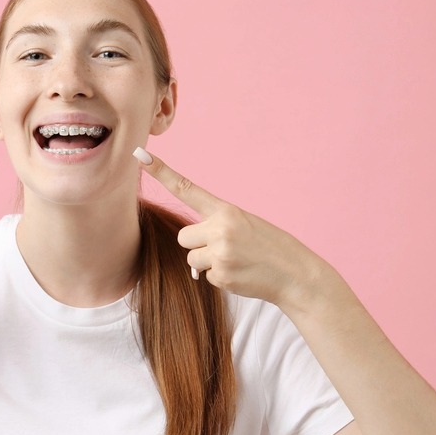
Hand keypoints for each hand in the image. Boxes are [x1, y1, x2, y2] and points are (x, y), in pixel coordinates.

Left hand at [134, 147, 322, 307]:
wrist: (295, 274)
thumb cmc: (269, 247)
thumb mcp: (246, 224)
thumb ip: (216, 227)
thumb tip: (190, 249)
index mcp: (226, 210)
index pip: (187, 188)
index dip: (162, 173)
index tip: (140, 156)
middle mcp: (221, 228)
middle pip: (184, 237)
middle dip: (197, 245)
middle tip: (226, 248)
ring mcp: (220, 253)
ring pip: (192, 260)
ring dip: (208, 263)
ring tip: (236, 261)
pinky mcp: (221, 276)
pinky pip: (205, 277)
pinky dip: (220, 278)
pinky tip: (241, 274)